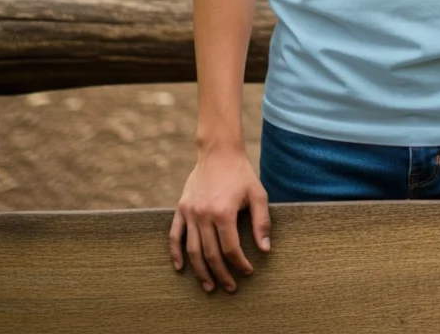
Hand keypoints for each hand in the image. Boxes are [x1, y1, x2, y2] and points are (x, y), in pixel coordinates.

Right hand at [169, 145, 270, 293]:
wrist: (218, 152)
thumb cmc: (241, 173)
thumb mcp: (258, 194)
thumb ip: (262, 222)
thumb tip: (265, 249)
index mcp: (223, 212)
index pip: (231, 249)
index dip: (239, 264)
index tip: (248, 271)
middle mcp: (203, 215)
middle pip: (210, 254)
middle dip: (221, 274)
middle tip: (230, 287)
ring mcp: (190, 212)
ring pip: (192, 250)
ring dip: (200, 271)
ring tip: (209, 285)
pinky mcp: (181, 208)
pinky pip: (174, 236)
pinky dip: (175, 253)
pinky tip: (180, 268)